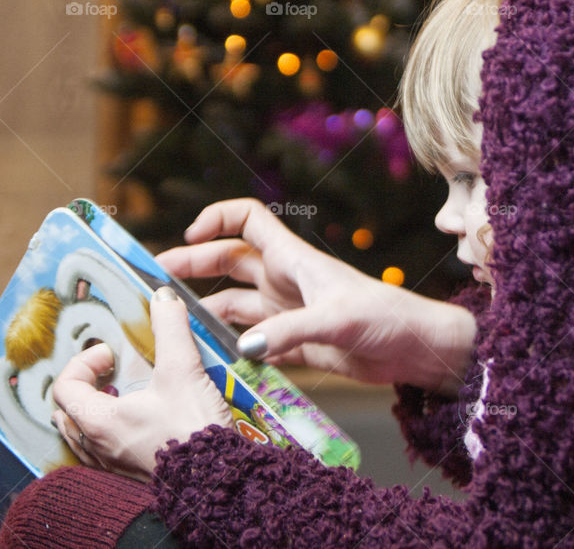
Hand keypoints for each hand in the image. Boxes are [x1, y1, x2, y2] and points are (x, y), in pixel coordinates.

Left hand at [51, 288, 232, 480]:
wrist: (217, 477)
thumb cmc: (192, 430)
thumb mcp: (182, 370)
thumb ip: (170, 329)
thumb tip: (163, 298)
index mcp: (98, 419)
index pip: (65, 385)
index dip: (85, 362)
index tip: (113, 353)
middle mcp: (97, 445)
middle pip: (68, 411)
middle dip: (87, 386)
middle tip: (113, 373)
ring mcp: (112, 463)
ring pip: (84, 433)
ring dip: (97, 409)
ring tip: (125, 395)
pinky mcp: (132, 472)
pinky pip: (105, 450)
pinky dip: (112, 430)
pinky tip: (141, 420)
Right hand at [156, 198, 476, 394]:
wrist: (416, 349)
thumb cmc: (387, 318)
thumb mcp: (338, 319)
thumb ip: (290, 332)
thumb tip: (243, 347)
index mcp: (295, 259)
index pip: (249, 220)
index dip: (217, 219)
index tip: (189, 236)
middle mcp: (286, 281)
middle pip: (229, 261)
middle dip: (193, 267)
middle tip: (156, 284)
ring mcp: (288, 312)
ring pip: (235, 302)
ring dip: (206, 309)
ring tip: (173, 325)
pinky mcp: (296, 342)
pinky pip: (252, 339)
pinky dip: (230, 343)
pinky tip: (210, 355)